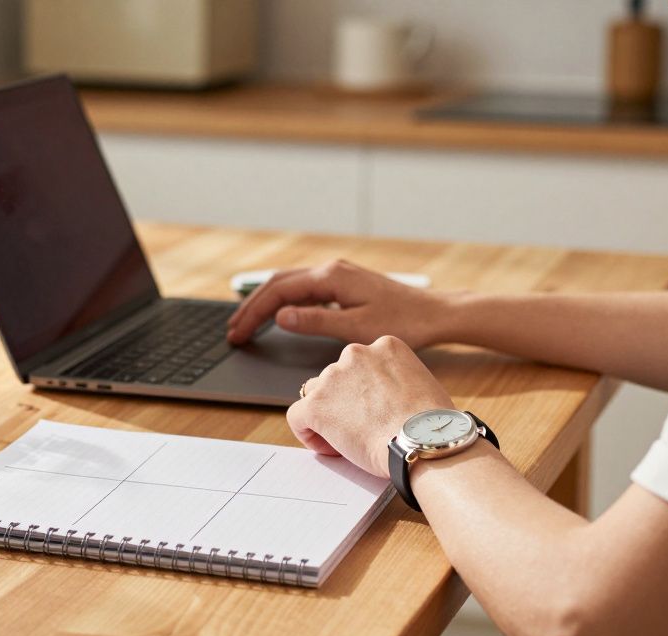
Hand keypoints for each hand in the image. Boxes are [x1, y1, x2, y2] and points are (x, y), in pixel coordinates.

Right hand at [227, 260, 453, 346]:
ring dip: (264, 304)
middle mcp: (330, 270)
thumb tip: (281, 316)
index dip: (254, 313)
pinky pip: (303, 289)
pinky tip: (276, 316)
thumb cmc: (403, 322)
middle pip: (278, 284)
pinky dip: (282, 301)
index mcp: (331, 277)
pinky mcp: (343, 284)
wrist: (435, 313)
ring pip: (288, 284)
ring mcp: (336, 275)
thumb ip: (316, 321)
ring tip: (246, 325)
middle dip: (251, 307)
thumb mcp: (356, 327)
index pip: (279, 292)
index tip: (238, 333)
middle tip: (233, 332)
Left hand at [287, 337, 454, 476]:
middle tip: (362, 428)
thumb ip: (396, 381)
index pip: (361, 364)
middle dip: (344, 401)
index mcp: (385, 346)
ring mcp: (333, 377)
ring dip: (327, 414)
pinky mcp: (316, 404)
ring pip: (315, 394)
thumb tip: (386, 399)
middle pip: (337, 377)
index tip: (377, 411)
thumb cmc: (432, 425)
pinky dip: (308, 432)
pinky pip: (297, 416)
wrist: (423, 443)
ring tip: (347, 440)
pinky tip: (328, 447)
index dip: (365, 391)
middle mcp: (356, 353)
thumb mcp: (421, 385)